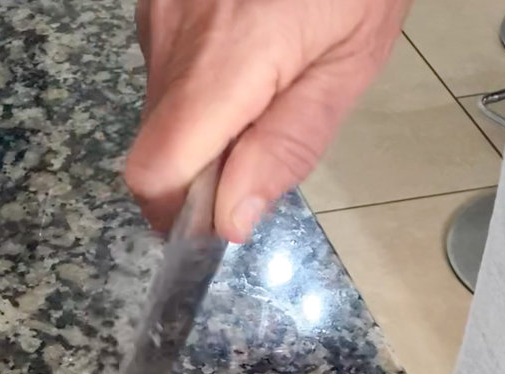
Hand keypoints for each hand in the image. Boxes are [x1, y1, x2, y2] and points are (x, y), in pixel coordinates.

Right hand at [127, 0, 410, 240]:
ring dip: (201, 123)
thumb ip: (289, 143)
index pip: (155, 172)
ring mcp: (156, 14)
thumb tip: (232, 219)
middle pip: (154, 148)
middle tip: (260, 144)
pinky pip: (163, 69)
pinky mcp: (153, 0)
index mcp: (227, 62)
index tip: (216, 215)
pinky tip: (244, 47)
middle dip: (199, 169)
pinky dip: (197, 82)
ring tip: (263, 80)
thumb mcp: (350, 61)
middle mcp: (174, 38)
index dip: (176, 212)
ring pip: (157, 110)